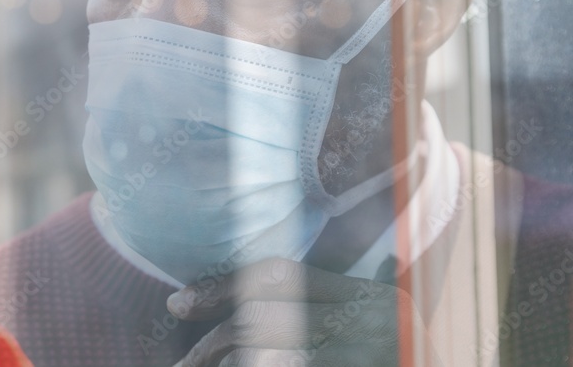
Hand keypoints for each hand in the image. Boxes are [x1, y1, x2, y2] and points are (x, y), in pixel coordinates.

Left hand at [168, 257, 440, 366]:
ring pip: (272, 349)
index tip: (176, 304)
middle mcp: (367, 319)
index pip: (278, 276)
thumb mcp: (378, 327)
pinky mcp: (359, 366)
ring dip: (232, 362)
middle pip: (267, 314)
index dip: (222, 286)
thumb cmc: (403, 356)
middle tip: (184, 362)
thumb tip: (255, 306)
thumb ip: (332, 304)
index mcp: (367, 296)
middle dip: (216, 338)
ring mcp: (364, 350)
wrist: (457, 361)